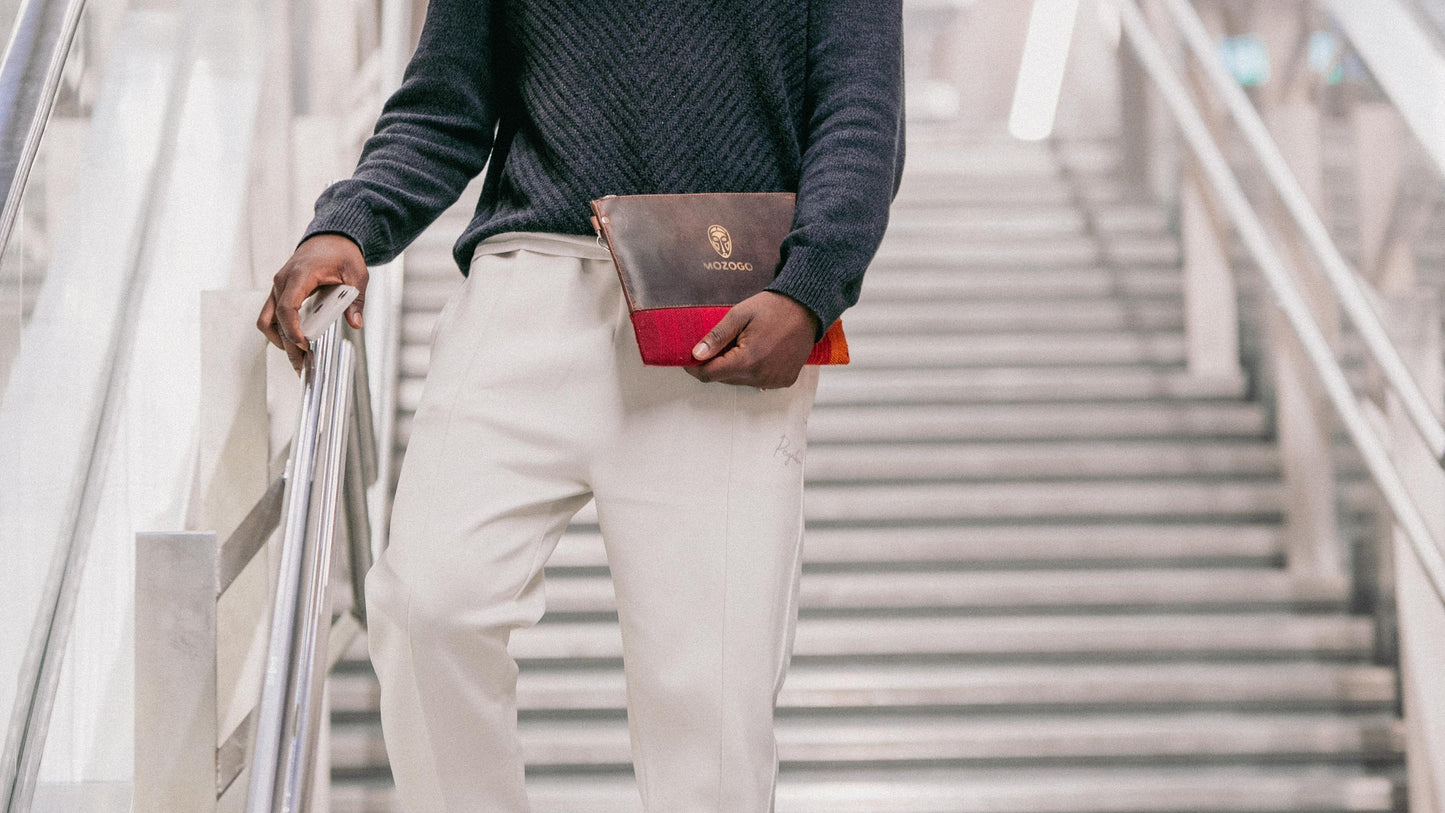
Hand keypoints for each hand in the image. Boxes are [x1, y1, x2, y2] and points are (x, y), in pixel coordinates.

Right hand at [257, 234, 367, 373]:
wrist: (330, 237)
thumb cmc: (342, 253)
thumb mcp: (357, 275)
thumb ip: (356, 300)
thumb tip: (355, 323)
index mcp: (300, 275)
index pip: (287, 308)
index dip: (292, 330)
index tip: (304, 346)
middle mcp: (283, 282)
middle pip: (274, 320)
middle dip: (287, 346)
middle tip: (304, 367)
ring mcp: (278, 287)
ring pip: (267, 320)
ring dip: (280, 341)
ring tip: (299, 360)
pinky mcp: (280, 293)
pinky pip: (272, 316)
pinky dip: (280, 331)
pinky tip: (297, 345)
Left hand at [685, 291, 820, 387]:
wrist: (806, 308)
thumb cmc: (772, 308)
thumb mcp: (738, 316)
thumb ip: (716, 337)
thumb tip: (696, 355)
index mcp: (747, 361)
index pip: (709, 375)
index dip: (694, 367)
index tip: (689, 358)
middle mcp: (760, 376)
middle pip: (724, 379)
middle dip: (716, 364)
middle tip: (719, 344)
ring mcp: (774, 381)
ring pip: (741, 381)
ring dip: (735, 368)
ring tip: (742, 345)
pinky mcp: (784, 380)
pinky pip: (759, 381)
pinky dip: (752, 370)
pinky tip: (759, 352)